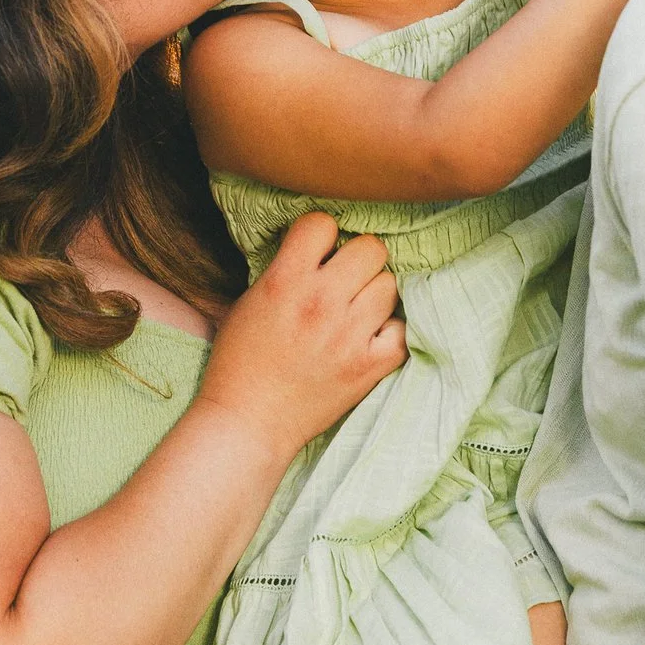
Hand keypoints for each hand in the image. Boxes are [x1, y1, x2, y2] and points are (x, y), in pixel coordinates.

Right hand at [196, 213, 403, 463]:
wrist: (249, 422)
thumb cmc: (241, 362)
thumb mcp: (251, 300)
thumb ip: (285, 268)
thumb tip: (319, 246)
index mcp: (285, 281)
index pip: (322, 223)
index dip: (321, 235)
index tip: (318, 252)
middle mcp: (321, 302)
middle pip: (370, 248)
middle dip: (357, 260)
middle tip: (344, 279)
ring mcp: (349, 335)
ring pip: (389, 284)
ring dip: (373, 294)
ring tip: (355, 311)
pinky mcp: (369, 366)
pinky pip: (403, 330)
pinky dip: (390, 332)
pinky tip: (370, 337)